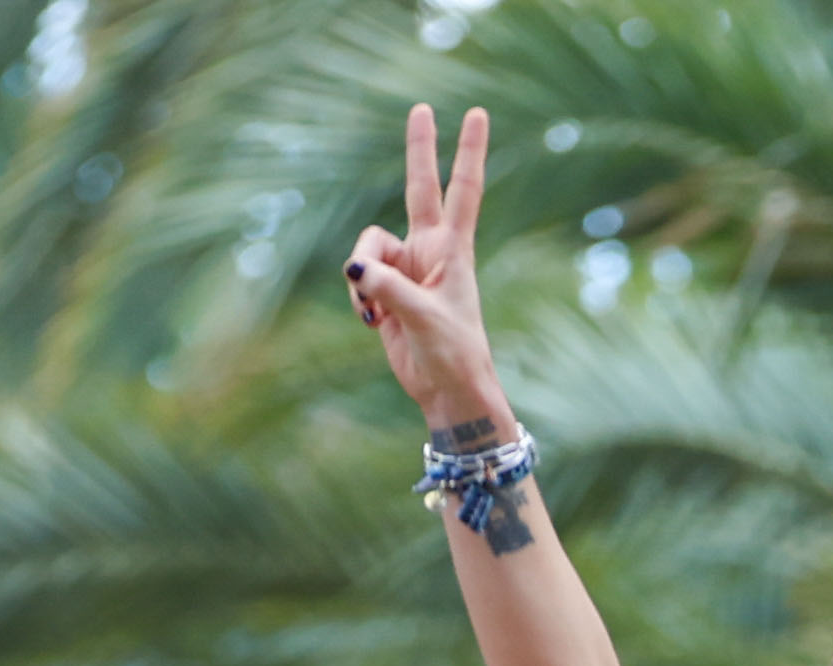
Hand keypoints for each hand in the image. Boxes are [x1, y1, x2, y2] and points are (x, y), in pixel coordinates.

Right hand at [344, 105, 507, 433]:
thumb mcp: (424, 319)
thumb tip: (355, 268)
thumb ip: (389, 288)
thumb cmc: (451, 354)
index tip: (477, 113)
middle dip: (419, 150)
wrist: (446, 390)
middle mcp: (429, 250)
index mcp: (453, 250)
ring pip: (366, 248)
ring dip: (361, 277)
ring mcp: (405, 268)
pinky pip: (358, 278)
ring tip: (375, 311)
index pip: (463, 190)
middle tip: (421, 107)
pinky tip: (372, 322)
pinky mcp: (385, 289)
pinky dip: (358, 298)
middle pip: (419, 188)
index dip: (468, 152)